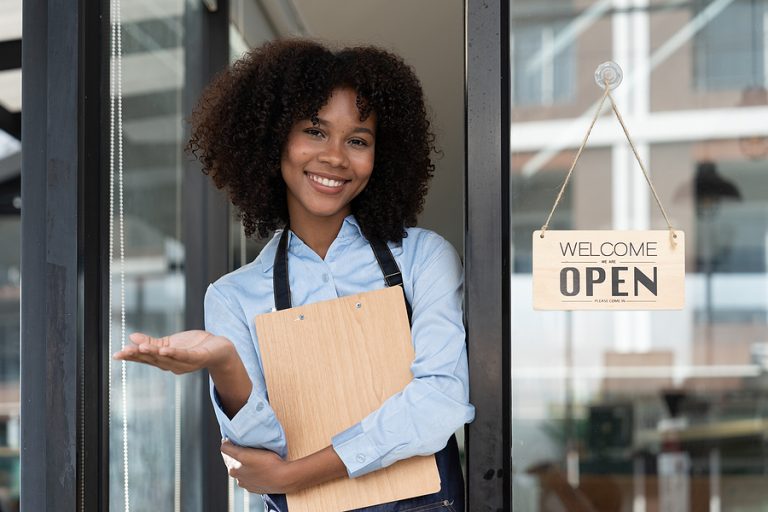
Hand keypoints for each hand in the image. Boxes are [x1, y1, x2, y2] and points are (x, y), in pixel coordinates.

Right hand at [113, 330, 234, 374]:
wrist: (219, 348)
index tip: (117, 354)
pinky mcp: (197, 358)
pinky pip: (184, 356)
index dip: (132, 356)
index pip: (146, 359)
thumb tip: (131, 336)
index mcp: (165, 361)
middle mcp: (173, 365)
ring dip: (153, 353)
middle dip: (137, 356)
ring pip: (166, 359)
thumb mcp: (170, 343)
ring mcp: (185, 363)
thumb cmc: (194, 346)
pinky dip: (173, 354)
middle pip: (153, 360)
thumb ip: (152, 341)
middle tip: (122, 352)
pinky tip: (164, 350)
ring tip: (139, 348)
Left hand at [221, 440, 294, 493]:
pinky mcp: (257, 487)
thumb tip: (223, 443)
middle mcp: (238, 478)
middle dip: (238, 452)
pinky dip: (253, 470)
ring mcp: (248, 483)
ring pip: (243, 467)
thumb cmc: (267, 464)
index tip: (237, 437)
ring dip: (245, 461)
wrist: (284, 478)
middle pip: (234, 460)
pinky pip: (251, 475)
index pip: (226, 452)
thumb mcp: (245, 454)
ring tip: (256, 455)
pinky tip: (260, 466)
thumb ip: (229, 449)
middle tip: (248, 444)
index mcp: (233, 469)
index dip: (231, 443)